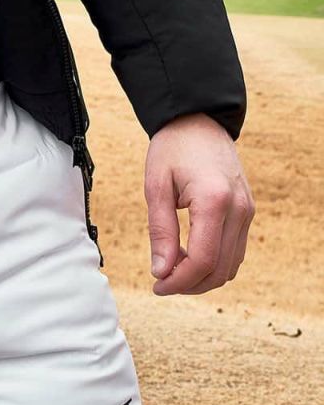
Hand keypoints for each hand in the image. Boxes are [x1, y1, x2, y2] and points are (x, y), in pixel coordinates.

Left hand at [144, 112, 254, 295]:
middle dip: (190, 284)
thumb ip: (160, 229)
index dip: (179, 281)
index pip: (203, 260)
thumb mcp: (156, 184)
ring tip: (172, 270)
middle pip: (220, 270)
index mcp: (214, 200)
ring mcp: (247, 211)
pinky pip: (235, 251)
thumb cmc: (173, 147)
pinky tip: (189, 257)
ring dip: (203, 277)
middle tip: (161, 282)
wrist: (198, 120)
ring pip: (231, 266)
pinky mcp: (247, 212)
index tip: (157, 285)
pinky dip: (215, 263)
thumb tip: (160, 271)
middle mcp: (239, 209)